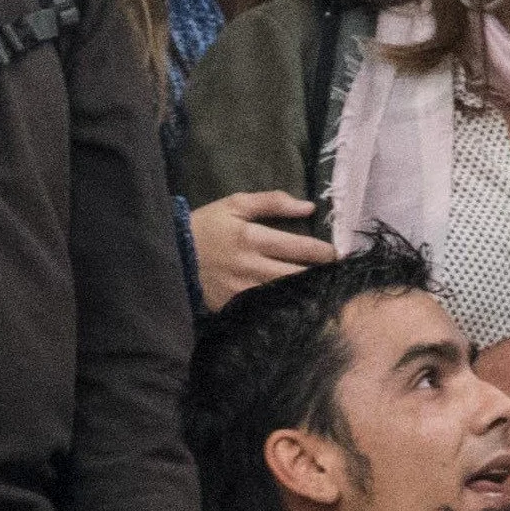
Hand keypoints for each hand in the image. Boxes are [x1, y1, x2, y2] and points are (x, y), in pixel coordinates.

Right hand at [193, 192, 335, 309]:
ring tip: (325, 289)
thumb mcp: (235, 204)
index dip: (324, 252)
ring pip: (285, 295)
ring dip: (307, 292)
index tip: (338, 254)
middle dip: (321, 275)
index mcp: (252, 237)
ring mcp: (243, 291)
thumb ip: (272, 202)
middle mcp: (250, 267)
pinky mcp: (235, 307)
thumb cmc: (206, 226)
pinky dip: (284, 306)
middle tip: (338, 274)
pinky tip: (298, 305)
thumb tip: (308, 206)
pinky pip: (267, 308)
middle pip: (297, 274)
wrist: (171, 255)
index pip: (299, 247)